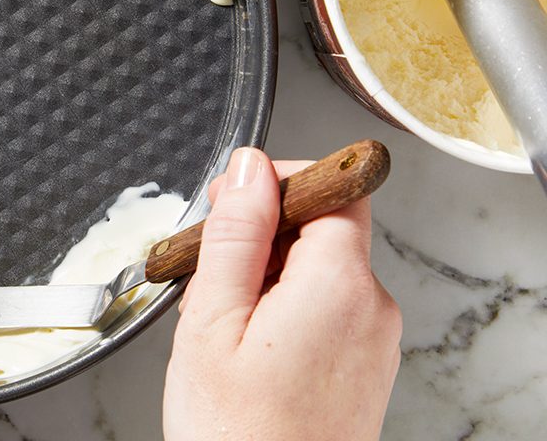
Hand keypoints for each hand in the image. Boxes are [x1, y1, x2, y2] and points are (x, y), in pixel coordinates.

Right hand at [163, 148, 401, 440]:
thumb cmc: (236, 433)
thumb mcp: (213, 318)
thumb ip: (237, 232)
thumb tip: (250, 167)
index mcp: (338, 284)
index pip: (332, 188)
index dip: (278, 181)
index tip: (231, 199)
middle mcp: (371, 307)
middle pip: (322, 229)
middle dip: (259, 236)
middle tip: (206, 273)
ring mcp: (373, 342)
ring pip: (318, 271)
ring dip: (265, 276)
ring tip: (219, 325)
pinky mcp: (365, 368)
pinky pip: (325, 311)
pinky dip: (282, 311)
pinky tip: (242, 348)